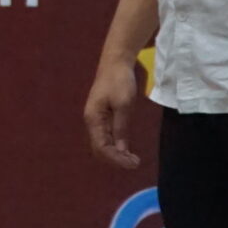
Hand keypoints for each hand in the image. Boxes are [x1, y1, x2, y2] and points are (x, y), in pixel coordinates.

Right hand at [83, 55, 142, 169]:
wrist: (115, 63)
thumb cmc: (119, 82)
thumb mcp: (124, 105)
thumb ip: (121, 128)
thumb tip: (120, 151)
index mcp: (94, 119)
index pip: (101, 147)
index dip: (116, 159)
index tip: (134, 164)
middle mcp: (92, 122)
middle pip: (99, 149)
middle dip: (115, 159)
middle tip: (135, 163)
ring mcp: (96, 119)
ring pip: (102, 144)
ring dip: (116, 154)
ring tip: (133, 159)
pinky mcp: (102, 116)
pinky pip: (106, 137)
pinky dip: (116, 146)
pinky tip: (126, 148)